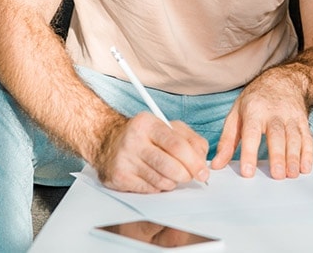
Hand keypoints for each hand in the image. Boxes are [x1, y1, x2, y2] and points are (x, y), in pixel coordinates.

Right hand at [94, 112, 208, 192]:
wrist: (108, 141)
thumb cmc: (145, 136)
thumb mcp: (168, 128)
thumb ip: (191, 140)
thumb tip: (202, 161)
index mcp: (148, 123)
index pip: (177, 145)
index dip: (194, 161)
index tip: (203, 172)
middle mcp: (133, 140)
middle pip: (170, 166)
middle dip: (186, 175)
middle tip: (190, 176)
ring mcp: (124, 159)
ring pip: (161, 180)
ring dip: (172, 182)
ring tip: (171, 175)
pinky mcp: (119, 177)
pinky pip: (149, 189)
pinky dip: (159, 187)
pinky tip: (156, 178)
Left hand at [209, 70, 311, 179]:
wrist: (282, 80)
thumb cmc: (256, 100)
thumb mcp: (236, 114)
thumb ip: (227, 141)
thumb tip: (217, 164)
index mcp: (254, 110)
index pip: (251, 133)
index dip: (249, 152)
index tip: (248, 172)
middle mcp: (274, 113)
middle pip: (276, 135)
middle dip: (278, 155)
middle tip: (277, 175)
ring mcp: (290, 116)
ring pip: (294, 137)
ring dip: (294, 157)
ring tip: (292, 175)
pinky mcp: (302, 120)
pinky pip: (307, 137)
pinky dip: (308, 153)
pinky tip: (305, 168)